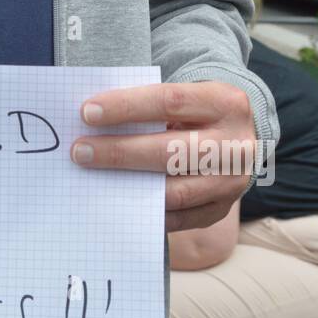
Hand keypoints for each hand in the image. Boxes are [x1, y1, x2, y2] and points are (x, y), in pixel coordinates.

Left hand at [70, 81, 256, 233]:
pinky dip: (145, 211)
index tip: (87, 112)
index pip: (170, 101)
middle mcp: (236, 144)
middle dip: (120, 151)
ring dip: (129, 185)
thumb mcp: (186, 98)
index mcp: (225, 103)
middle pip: (172, 151)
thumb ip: (149, 107)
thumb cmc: (195, 114)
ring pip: (175, 190)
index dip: (126, 107)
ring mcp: (232, 182)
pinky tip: (116, 201)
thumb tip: (94, 121)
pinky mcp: (221, 210)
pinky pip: (178, 218)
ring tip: (92, 176)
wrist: (237, 141)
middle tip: (80, 150)